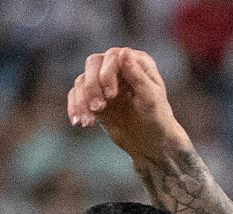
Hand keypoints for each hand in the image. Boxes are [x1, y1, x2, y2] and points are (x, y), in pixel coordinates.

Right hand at [66, 47, 192, 162]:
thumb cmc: (157, 118)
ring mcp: (104, 81)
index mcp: (136, 62)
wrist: (151, 142)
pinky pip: (76, 96)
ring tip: (88, 123)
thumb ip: (137, 76)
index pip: (112, 57)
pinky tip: (79, 122)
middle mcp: (118, 67)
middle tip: (98, 108)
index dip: (107, 74)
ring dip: (82, 101)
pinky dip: (75, 108)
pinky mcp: (93, 97)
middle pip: (93, 64)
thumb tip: (123, 52)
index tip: (111, 96)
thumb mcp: (150, 98)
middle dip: (92, 86)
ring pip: (82, 81)